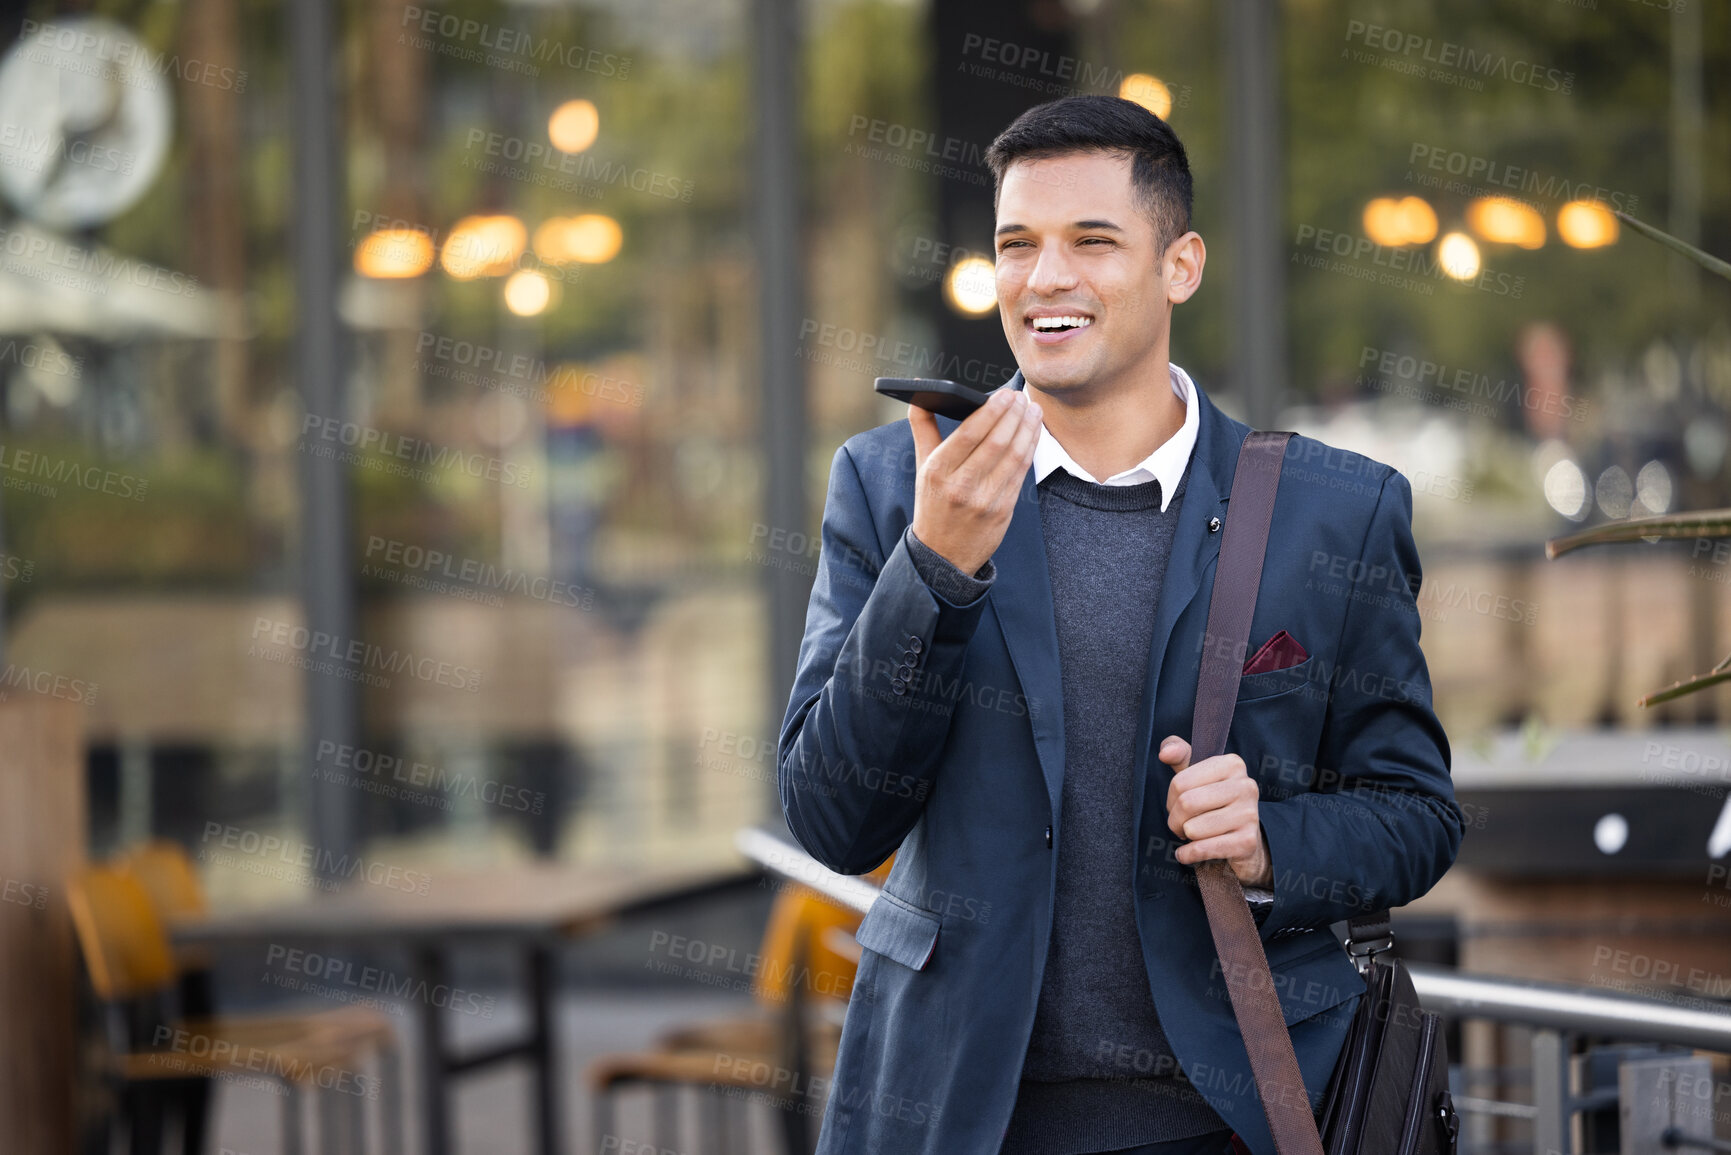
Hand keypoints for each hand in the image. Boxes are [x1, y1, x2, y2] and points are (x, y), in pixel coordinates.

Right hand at [907, 387, 1041, 575]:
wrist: (942, 554)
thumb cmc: (933, 503)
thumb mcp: (922, 466)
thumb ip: (923, 427)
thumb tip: (919, 391)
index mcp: (938, 471)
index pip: (969, 433)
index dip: (992, 410)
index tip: (1005, 394)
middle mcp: (961, 486)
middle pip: (996, 442)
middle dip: (1014, 415)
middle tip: (1022, 397)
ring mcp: (984, 501)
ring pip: (1014, 457)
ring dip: (1028, 430)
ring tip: (1034, 411)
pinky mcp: (1003, 512)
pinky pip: (1021, 474)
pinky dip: (1030, 450)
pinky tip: (1033, 434)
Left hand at [1159, 736, 1270, 886]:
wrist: (1244, 840)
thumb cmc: (1214, 803)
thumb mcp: (1198, 775)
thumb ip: (1180, 755)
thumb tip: (1165, 753)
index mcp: (1233, 764)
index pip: (1180, 782)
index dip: (1171, 799)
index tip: (1177, 805)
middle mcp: (1246, 786)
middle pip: (1186, 804)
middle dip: (1175, 820)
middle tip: (1180, 825)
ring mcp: (1250, 814)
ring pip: (1193, 828)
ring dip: (1185, 837)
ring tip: (1193, 835)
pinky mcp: (1247, 842)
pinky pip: (1203, 848)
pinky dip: (1188, 854)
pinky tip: (1187, 853)